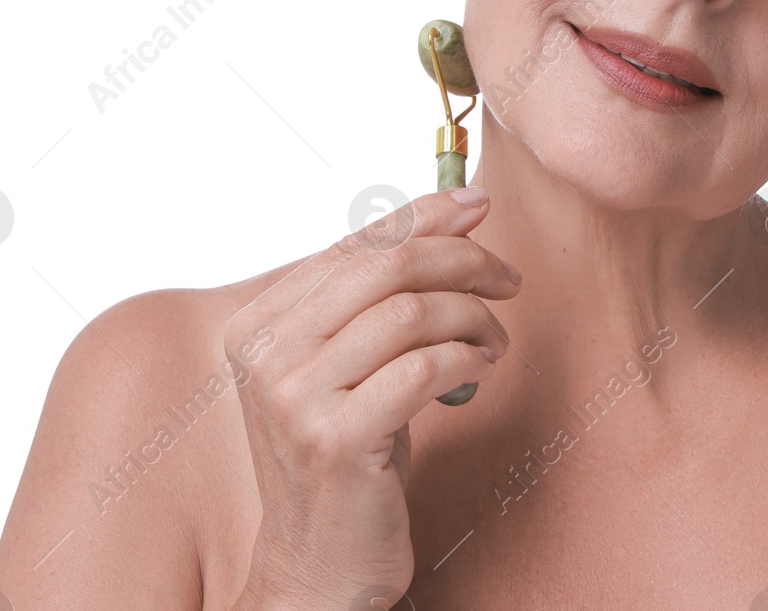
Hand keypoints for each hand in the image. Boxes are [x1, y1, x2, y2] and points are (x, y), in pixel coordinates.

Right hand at [225, 186, 519, 610]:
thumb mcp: (353, 365)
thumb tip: (454, 211)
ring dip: (472, 316)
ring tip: (495, 338)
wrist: (318, 566)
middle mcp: (266, 354)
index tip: (479, 202)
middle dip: (461, 259)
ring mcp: (294, 398)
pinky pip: (423, 369)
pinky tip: (482, 368)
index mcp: (259, 324)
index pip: (353, 245)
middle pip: (384, 267)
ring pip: (409, 312)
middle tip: (508, 277)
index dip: (424, 215)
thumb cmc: (349, 454)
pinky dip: (467, 358)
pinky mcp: (336, 440)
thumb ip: (379, 297)